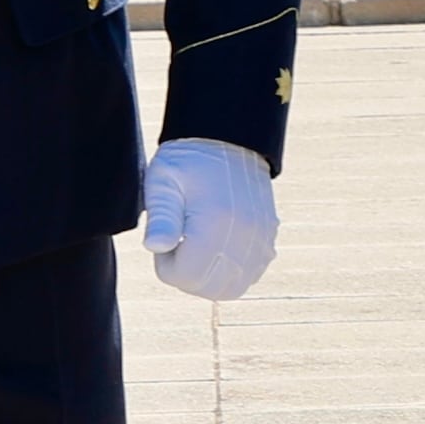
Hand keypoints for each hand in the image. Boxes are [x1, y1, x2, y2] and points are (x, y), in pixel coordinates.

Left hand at [140, 136, 278, 301]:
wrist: (228, 137)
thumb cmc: (187, 161)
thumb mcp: (164, 181)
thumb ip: (161, 216)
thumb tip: (155, 248)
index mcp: (215, 221)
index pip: (185, 277)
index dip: (166, 265)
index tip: (165, 240)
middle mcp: (244, 233)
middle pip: (209, 288)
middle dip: (187, 275)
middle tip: (179, 244)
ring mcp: (261, 237)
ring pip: (233, 288)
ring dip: (209, 279)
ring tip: (196, 249)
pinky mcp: (269, 236)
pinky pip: (251, 275)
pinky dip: (231, 273)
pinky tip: (217, 250)